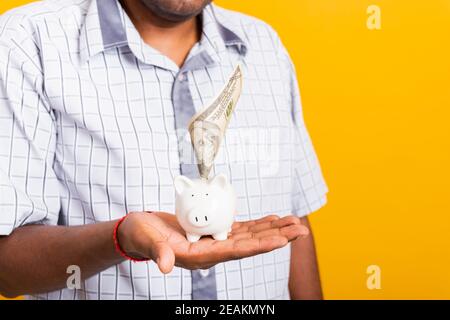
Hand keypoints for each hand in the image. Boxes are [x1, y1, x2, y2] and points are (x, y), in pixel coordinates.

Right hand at [118, 212, 308, 272]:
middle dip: (276, 237)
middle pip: (251, 244)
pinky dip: (257, 224)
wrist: (137, 232)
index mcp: (200, 256)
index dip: (260, 245)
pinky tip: (271, 219)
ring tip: (294, 222)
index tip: (282, 240)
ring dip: (272, 229)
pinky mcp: (213, 231)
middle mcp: (212, 251)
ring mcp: (214, 241)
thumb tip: (165, 266)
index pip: (236, 251)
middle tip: (301, 229)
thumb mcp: (147, 241)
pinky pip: (240, 228)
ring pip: (250, 236)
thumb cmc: (140, 236)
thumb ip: (158, 252)